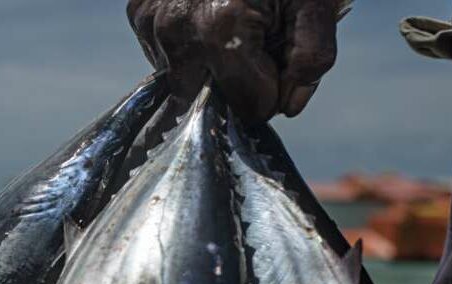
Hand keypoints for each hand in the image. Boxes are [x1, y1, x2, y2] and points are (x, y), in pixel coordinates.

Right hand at [126, 0, 340, 124]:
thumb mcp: (315, 0)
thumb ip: (311, 58)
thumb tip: (289, 105)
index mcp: (220, 27)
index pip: (248, 106)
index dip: (270, 89)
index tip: (278, 59)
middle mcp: (175, 28)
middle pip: (209, 98)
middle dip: (235, 80)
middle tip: (256, 37)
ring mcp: (149, 20)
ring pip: (182, 81)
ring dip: (208, 66)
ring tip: (229, 21)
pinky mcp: (136, 11)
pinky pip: (162, 54)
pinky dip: (187, 46)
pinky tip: (203, 15)